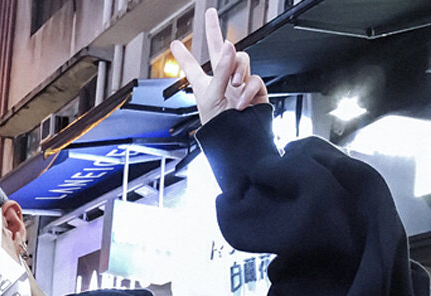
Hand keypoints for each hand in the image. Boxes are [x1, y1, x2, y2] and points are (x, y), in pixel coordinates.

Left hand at [170, 8, 267, 125]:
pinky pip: (255, 79)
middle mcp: (222, 82)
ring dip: (238, 71)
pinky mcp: (255, 93)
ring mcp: (240, 86)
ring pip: (242, 60)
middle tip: (210, 14)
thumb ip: (220, 70)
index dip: (184, 56)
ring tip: (234, 86)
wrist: (238, 145)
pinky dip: (249, 89)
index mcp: (206, 85)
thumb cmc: (219, 128)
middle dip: (214, 31)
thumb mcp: (212, 96)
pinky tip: (242, 101)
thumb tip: (229, 47)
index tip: (174, 45)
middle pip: (220, 51)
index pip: (193, 67)